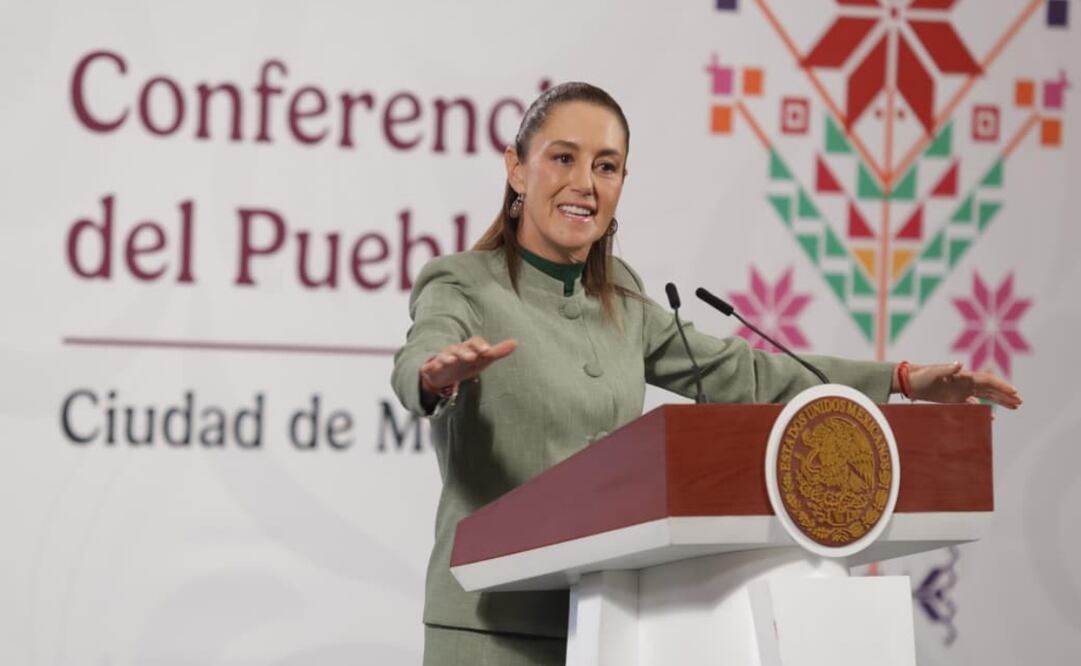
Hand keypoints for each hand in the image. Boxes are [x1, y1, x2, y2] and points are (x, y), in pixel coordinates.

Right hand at [419, 336, 516, 394]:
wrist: (443, 373)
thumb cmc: (466, 363)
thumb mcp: (483, 359)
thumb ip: (497, 352)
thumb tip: (515, 342)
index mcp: (469, 347)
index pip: (475, 342)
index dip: (480, 345)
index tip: (487, 351)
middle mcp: (457, 350)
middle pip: (460, 348)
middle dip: (466, 351)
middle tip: (472, 357)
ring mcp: (444, 358)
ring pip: (446, 355)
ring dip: (449, 357)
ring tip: (453, 360)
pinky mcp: (433, 367)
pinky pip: (432, 365)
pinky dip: (434, 365)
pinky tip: (436, 366)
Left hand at [904, 362, 1021, 409]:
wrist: (908, 381)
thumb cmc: (920, 376)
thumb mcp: (933, 372)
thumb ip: (947, 369)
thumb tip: (960, 364)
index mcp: (964, 376)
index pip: (988, 381)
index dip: (1002, 386)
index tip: (1014, 393)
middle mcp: (965, 382)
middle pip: (991, 388)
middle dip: (1006, 395)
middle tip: (1020, 403)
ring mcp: (961, 390)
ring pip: (986, 395)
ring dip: (1000, 400)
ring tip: (1014, 407)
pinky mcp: (954, 397)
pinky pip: (973, 403)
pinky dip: (983, 408)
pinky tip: (991, 416)